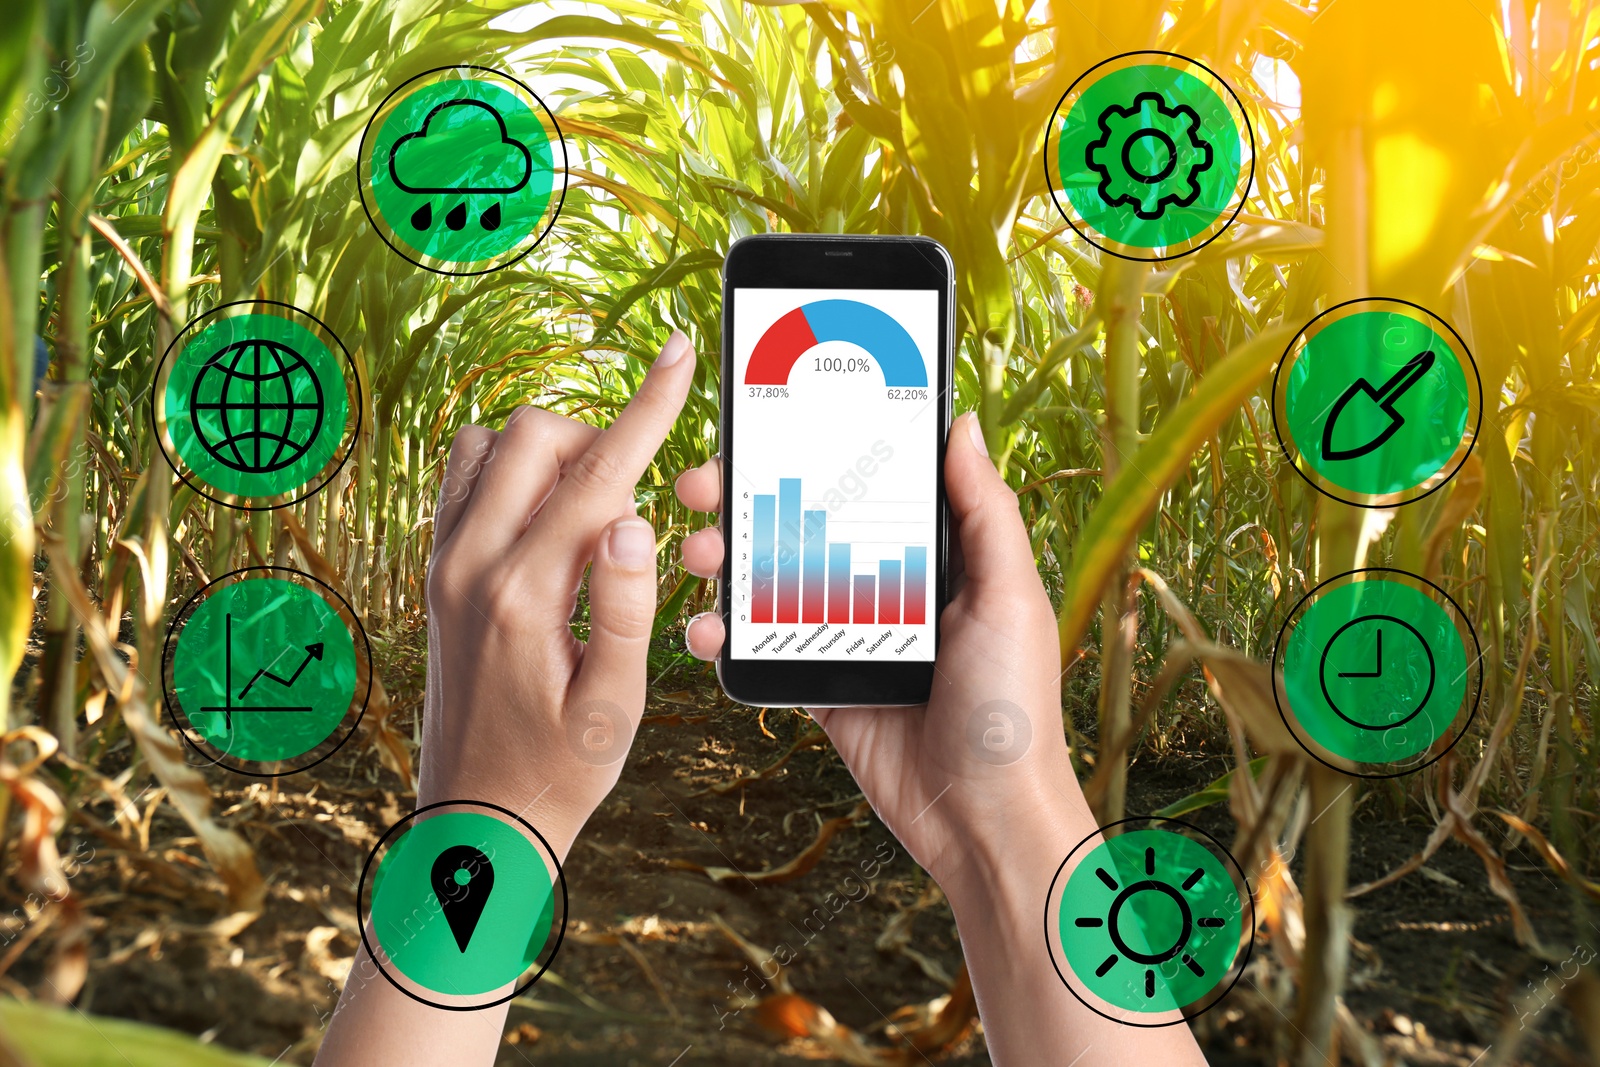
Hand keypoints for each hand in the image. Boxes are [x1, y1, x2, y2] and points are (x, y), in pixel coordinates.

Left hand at [418, 330, 695, 855]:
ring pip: (491, 444)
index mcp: (522, 596)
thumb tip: (634, 522)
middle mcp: (468, 564)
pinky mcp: (433, 570)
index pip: (596, 476)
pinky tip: (546, 525)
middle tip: (632, 516)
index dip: (647, 408)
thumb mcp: (613, 709)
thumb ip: (625, 611)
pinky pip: (463, 476)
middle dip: (600, 444)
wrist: (473, 821)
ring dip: (550, 455)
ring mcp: (441, 563)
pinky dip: (510, 472)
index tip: (677, 352)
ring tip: (588, 522)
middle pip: (535, 436)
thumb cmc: (556, 772)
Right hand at [675, 411, 1093, 886]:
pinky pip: (761, 650)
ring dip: (725, 561)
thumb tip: (963, 424)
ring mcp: (848, 636)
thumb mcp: (1010, 596)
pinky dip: (724, 635)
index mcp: (937, 557)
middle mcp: (888, 587)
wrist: (983, 820)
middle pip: (806, 526)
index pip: (870, 487)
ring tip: (696, 554)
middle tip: (704, 484)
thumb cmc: (1013, 707)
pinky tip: (703, 628)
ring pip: (772, 582)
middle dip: (749, 500)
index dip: (821, 452)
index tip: (773, 419)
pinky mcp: (819, 686)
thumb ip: (985, 512)